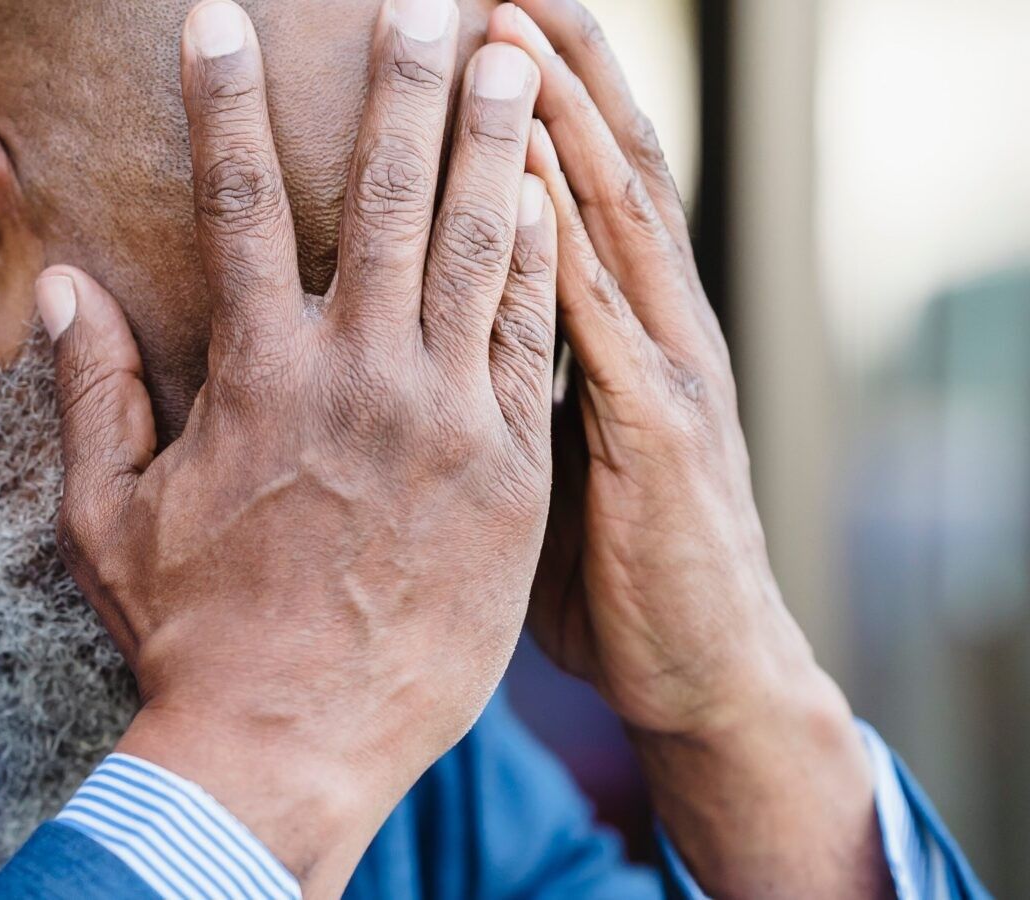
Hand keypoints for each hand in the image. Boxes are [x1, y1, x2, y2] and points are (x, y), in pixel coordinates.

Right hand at [38, 0, 556, 891]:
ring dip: (494, 141)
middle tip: (425, 0)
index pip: (238, 201)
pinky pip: (532, 343)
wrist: (290, 744)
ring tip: (512, 56)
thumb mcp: (106, 517)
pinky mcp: (511, 473)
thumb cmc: (187, 633)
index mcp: (256, 375)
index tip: (217, 19)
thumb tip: (67, 288)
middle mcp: (359, 376)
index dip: (223, 98)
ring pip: (480, 247)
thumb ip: (94, 393)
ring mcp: (447, 421)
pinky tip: (555, 195)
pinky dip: (543, 263)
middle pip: (389, 192)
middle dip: (403, 80)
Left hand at [490, 2, 888, 894]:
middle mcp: (654, 321)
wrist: (697, 670)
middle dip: (554, 60)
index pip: (585, 178)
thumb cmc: (608, 564)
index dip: (544, 92)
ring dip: (560, 110)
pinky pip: (599, 312)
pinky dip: (564, 230)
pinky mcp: (654, 431)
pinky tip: (525, 163)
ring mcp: (663, 367)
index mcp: (625, 323)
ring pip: (611, 212)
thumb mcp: (552, 450)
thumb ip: (511, 373)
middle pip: (606, 160)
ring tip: (506, 21)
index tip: (487, 15)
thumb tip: (433, 328)